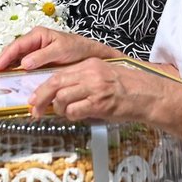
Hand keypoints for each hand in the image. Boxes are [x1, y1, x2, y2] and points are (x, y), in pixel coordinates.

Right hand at [0, 27, 115, 72]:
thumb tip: (24, 63)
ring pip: (16, 61)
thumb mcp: (62, 49)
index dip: (4, 57)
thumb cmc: (78, 49)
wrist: (92, 57)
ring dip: (4, 70)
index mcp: (38, 35)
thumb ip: (43, 56)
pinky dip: (15, 74)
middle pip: (12, 53)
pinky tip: (8, 81)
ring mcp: (35, 54)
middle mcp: (34, 44)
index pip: (16, 46)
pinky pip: (23, 69)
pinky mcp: (38, 64)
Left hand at [28, 58, 168, 120]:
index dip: (42, 87)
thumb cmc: (125, 88)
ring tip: (66, 113)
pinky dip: (72, 116)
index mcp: (89, 65)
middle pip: (55, 84)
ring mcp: (95, 88)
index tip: (34, 98)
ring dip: (59, 110)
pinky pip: (76, 111)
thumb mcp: (101, 76)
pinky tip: (78, 116)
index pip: (58, 74)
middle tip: (36, 110)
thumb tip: (58, 94)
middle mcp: (90, 74)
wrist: (147, 94)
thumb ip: (81, 81)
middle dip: (41, 98)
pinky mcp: (100, 103)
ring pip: (63, 98)